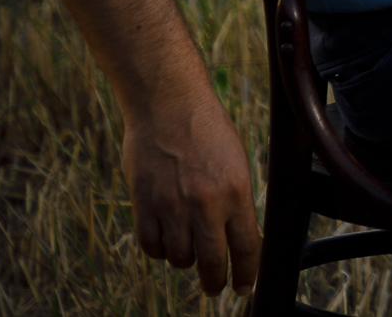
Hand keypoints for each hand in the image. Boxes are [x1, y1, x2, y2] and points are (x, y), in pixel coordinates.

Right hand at [123, 90, 261, 296]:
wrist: (168, 104)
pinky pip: (151, 246)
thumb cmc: (207, 129)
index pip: (246, 247)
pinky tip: (165, 239)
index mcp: (236, 190)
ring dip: (185, 259)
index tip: (245, 287)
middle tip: (215, 287)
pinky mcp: (144, 204)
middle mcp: (205, 203)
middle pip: (212, 262)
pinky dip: (159, 249)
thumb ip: (238, 201)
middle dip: (215, 282)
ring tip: (189, 246)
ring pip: (179, 258)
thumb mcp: (236, 162)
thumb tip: (246, 238)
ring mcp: (172, 206)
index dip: (247, 274)